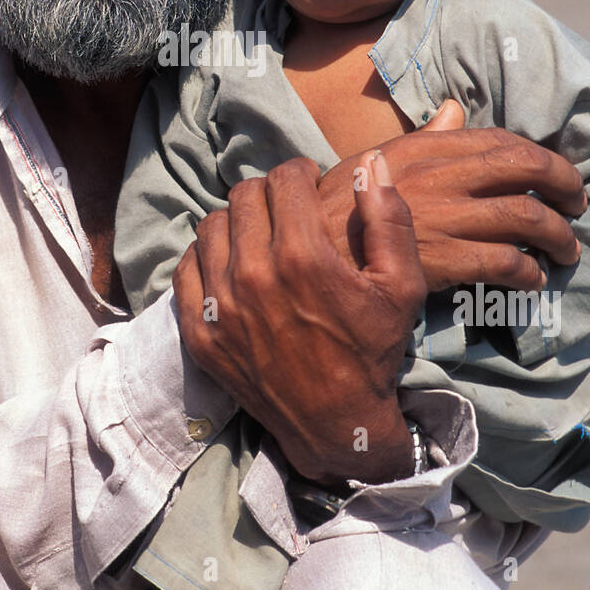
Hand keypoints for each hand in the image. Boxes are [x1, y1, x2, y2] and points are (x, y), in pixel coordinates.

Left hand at [172, 151, 423, 485]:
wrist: (334, 425)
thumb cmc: (372, 351)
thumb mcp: (402, 287)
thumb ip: (389, 219)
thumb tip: (371, 164)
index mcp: (304, 257)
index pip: (285, 179)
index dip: (301, 174)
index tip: (310, 185)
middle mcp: (253, 275)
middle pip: (245, 196)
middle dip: (270, 193)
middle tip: (287, 210)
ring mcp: (218, 305)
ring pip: (212, 226)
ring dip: (237, 221)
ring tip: (259, 235)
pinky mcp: (198, 331)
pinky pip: (187, 266)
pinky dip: (207, 257)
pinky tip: (231, 265)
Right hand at [319, 100, 585, 293]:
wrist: (309, 250)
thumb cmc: (336, 207)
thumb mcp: (377, 160)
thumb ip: (424, 138)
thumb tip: (454, 110)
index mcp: (427, 148)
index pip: (501, 141)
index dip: (540, 157)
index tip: (556, 174)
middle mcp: (443, 175)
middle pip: (527, 169)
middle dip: (565, 185)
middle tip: (578, 205)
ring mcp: (447, 217)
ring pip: (527, 217)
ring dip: (558, 236)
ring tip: (567, 251)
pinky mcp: (446, 259)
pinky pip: (505, 262)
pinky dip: (528, 272)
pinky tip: (533, 279)